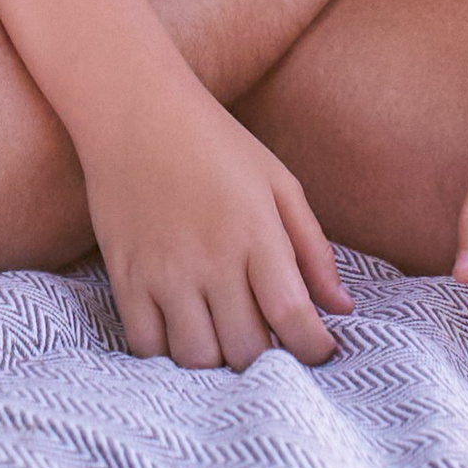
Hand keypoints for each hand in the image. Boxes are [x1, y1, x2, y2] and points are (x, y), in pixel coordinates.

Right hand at [82, 71, 352, 370]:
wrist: (134, 107)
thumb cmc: (215, 141)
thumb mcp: (278, 182)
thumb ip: (313, 249)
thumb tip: (343, 309)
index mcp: (256, 232)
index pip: (293, 318)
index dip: (314, 349)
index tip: (319, 349)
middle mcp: (211, 259)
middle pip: (246, 350)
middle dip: (267, 358)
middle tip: (269, 341)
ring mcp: (163, 271)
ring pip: (197, 358)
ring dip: (218, 360)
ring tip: (226, 337)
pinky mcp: (124, 276)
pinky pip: (146, 346)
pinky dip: (168, 353)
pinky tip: (183, 331)